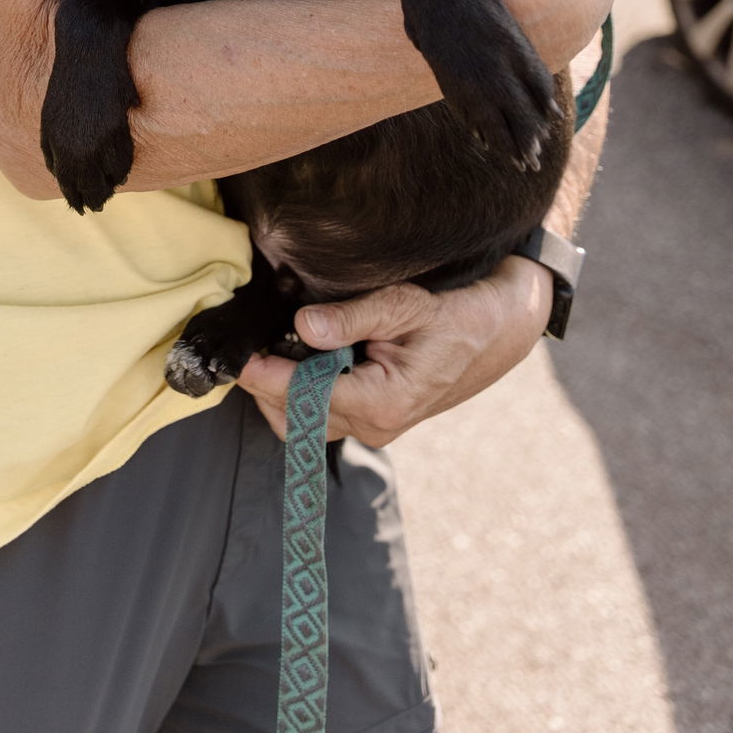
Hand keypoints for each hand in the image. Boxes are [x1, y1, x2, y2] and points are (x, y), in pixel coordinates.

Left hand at [236, 258, 553, 445]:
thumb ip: (352, 316)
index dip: (263, 375)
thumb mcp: (406, 304)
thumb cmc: (456, 315)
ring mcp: (374, 428)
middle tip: (243, 343)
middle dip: (264, 383)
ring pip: (302, 423)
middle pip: (294, 416)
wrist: (497, 333)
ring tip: (268, 348)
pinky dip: (299, 395)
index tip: (235, 357)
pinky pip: (320, 417)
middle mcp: (375, 425)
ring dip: (278, 392)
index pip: (304, 395)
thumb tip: (303, 325)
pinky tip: (296, 358)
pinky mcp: (372, 419)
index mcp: (382, 402)